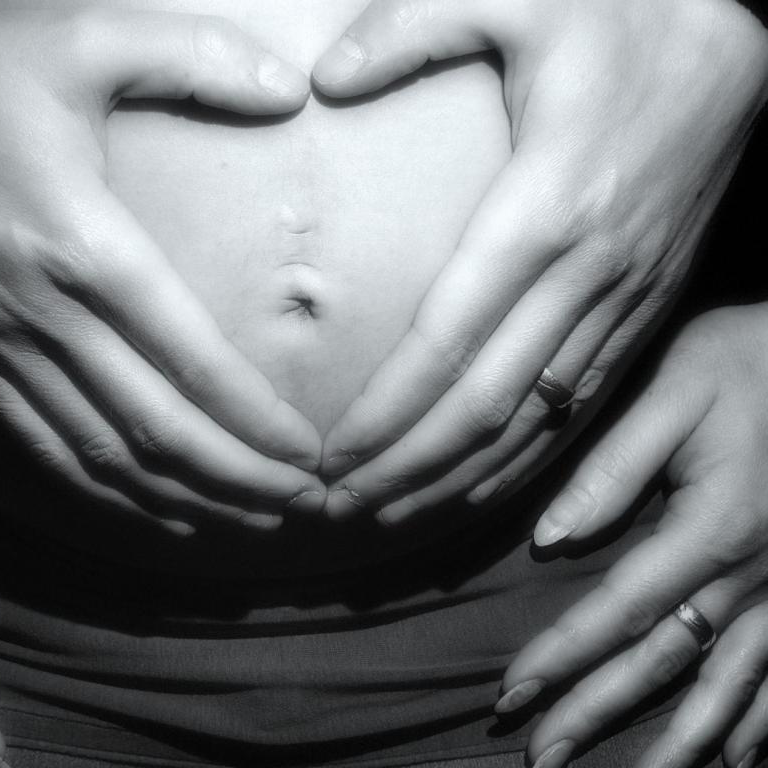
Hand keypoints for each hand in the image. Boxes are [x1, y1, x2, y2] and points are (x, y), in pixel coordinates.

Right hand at [0, 9, 325, 536]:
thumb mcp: (81, 39)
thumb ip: (194, 57)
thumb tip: (291, 86)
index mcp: (82, 246)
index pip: (189, 359)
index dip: (254, 419)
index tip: (306, 454)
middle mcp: (44, 316)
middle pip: (153, 430)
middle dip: (235, 481)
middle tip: (300, 506)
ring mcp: (0, 348)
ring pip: (99, 456)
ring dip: (178, 500)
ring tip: (245, 525)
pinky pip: (40, 447)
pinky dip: (100, 492)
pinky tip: (147, 509)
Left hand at [309, 0, 767, 522]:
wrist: (743, 24)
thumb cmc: (623, 7)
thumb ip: (410, 28)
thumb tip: (321, 79)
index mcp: (549, 205)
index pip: (450, 341)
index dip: (388, 412)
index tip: (330, 458)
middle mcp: (591, 270)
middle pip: (488, 403)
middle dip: (410, 469)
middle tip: (340, 510)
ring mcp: (627, 294)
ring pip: (538, 418)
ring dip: (462, 477)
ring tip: (392, 517)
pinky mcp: (648, 301)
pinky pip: (580, 400)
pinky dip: (526, 455)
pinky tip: (479, 482)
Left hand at [495, 304, 767, 767]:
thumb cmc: (747, 361)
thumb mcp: (674, 391)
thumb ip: (611, 469)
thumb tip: (548, 538)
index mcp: (708, 530)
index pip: (615, 612)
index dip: (559, 658)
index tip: (511, 697)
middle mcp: (751, 578)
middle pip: (661, 663)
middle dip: (597, 712)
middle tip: (542, 758)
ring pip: (727, 685)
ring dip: (678, 739)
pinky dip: (757, 722)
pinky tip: (736, 756)